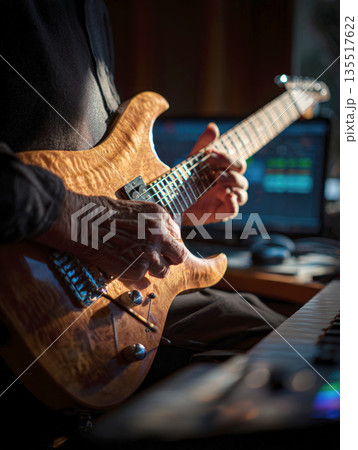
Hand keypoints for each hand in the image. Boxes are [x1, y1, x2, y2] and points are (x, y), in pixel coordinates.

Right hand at [35, 190, 187, 280]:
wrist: (83, 223)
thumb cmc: (102, 214)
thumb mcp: (135, 210)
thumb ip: (152, 224)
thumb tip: (162, 240)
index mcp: (160, 216)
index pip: (176, 236)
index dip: (166, 244)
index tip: (158, 247)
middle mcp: (160, 234)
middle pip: (178, 255)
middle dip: (169, 260)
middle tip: (155, 260)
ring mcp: (150, 253)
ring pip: (164, 271)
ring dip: (152, 271)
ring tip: (135, 264)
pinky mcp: (138, 269)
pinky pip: (143, 281)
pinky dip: (135, 279)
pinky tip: (124, 269)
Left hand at [183, 123, 248, 224]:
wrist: (169, 202)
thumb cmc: (184, 181)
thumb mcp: (192, 161)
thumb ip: (202, 145)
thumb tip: (213, 127)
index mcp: (225, 172)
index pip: (237, 163)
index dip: (227, 157)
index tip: (209, 154)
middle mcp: (228, 186)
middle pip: (242, 176)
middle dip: (230, 168)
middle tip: (213, 168)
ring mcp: (225, 200)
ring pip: (242, 193)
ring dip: (232, 184)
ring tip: (217, 180)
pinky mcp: (219, 214)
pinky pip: (234, 210)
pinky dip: (233, 203)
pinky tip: (226, 195)